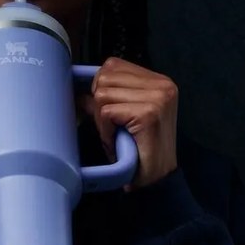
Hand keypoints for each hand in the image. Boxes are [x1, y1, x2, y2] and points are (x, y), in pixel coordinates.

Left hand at [80, 57, 177, 189]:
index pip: (114, 65)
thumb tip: (82, 92)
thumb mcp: (126, 117)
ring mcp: (157, 98)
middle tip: (110, 126)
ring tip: (114, 134)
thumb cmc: (142, 150)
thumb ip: (109, 98)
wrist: (158, 179)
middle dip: (99, 103)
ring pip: (103, 94)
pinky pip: (106, 112)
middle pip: (106, 76)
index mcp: (160, 81)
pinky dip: (105, 130)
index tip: (105, 108)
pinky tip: (116, 141)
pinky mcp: (147, 113)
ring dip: (101, 119)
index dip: (101, 86)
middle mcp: (162, 85)